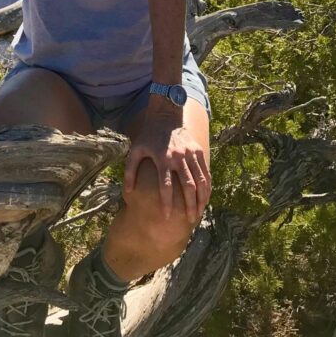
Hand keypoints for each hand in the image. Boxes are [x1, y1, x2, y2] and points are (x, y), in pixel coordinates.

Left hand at [123, 108, 210, 223]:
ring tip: (200, 213)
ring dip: (202, 199)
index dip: (167, 203)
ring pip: (200, 181)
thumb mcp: (135, 150)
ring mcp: (191, 154)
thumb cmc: (148, 136)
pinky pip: (206, 173)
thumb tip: (128, 192)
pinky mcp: (199, 152)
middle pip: (188, 186)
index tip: (167, 217)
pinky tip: (206, 198)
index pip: (166, 186)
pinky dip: (208, 186)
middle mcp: (179, 158)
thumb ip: (130, 171)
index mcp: (163, 159)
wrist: (166, 116)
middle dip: (189, 205)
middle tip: (189, 220)